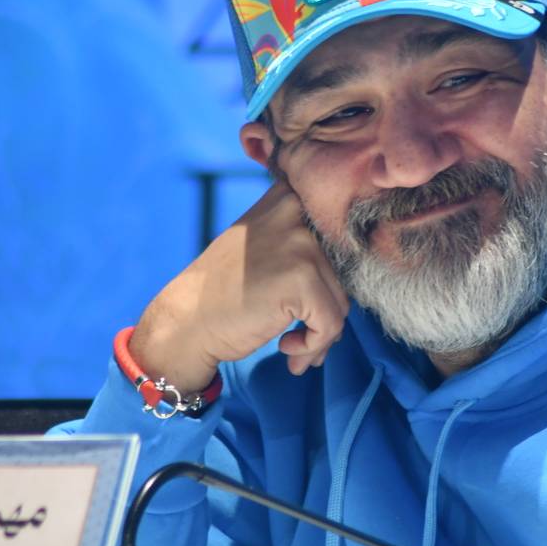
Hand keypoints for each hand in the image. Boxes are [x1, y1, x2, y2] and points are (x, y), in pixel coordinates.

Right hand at [130, 180, 349, 392]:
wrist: (185, 322)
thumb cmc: (224, 291)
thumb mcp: (259, 242)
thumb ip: (301, 238)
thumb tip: (361, 262)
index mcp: (287, 197)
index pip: (341, 231)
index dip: (333, 271)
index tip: (310, 296)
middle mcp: (296, 211)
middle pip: (341, 273)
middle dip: (325, 313)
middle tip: (303, 337)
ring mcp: (300, 244)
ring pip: (340, 302)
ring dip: (321, 334)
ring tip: (293, 347)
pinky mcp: (302, 278)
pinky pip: (331, 323)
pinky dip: (314, 345)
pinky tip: (286, 348)